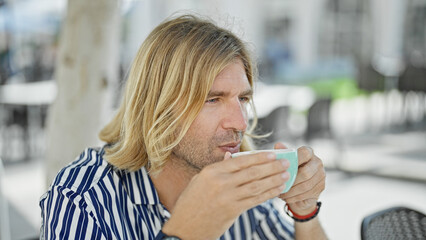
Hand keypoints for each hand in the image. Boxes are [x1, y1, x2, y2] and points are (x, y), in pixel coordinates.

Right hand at [162, 151, 289, 239]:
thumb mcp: (199, 180)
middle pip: (252, 172)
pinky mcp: (233, 211)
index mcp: (212, 172)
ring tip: (286, 176)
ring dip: (274, 180)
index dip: (259, 157)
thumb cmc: (191, 202)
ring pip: (257, 186)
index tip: (272, 155)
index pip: (240, 161)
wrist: (185, 228)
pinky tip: (277, 190)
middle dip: (272, 167)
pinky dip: (268, 194)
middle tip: (286, 163)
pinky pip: (255, 200)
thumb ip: (217, 168)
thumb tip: (230, 156)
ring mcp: (227, 198)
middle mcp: (220, 183)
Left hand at [276, 143, 325, 215]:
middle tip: (279, 185)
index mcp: (309, 152)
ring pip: (305, 185)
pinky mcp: (321, 187)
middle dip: (291, 180)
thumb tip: (278, 144)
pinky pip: (306, 194)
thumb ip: (282, 153)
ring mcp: (321, 175)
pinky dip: (294, 197)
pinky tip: (286, 197)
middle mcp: (318, 162)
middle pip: (305, 172)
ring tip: (280, 193)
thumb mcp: (285, 162)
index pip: (304, 153)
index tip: (283, 167)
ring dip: (291, 191)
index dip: (295, 160)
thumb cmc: (291, 171)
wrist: (300, 188)